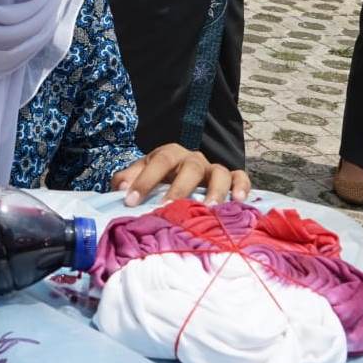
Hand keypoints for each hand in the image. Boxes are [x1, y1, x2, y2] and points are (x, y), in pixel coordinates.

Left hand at [111, 144, 247, 206]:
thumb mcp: (140, 175)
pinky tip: (239, 201)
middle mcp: (193, 159)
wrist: (179, 175)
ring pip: (220, 174)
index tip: (131, 201)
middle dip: (180, 188)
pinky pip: (240, 178)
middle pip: (191, 168)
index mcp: (169, 154)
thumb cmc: (158, 179)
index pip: (158, 162)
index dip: (145, 180)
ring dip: (216, 191)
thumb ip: (127, 180)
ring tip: (210, 209)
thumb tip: (121, 189)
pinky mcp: (230, 178)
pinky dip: (242, 187)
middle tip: (170, 207)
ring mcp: (213, 169)